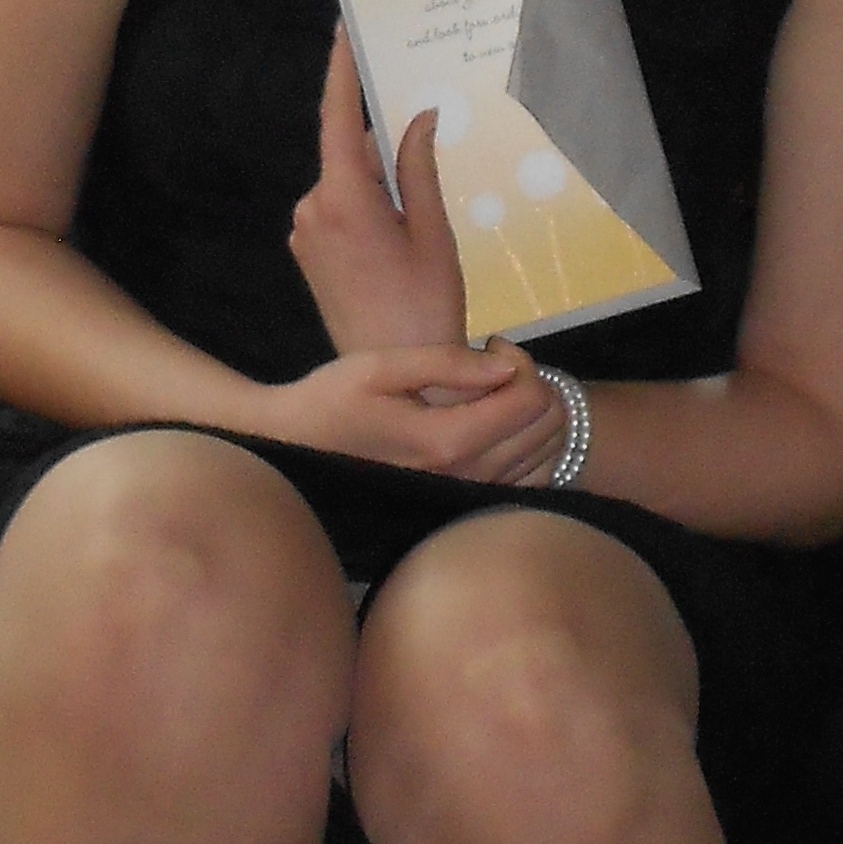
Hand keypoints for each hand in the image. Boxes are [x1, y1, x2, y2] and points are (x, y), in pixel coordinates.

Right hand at [257, 339, 568, 482]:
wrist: (295, 449)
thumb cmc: (330, 400)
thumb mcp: (381, 367)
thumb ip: (447, 364)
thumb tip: (505, 365)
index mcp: (447, 441)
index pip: (530, 398)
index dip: (520, 360)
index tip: (488, 344)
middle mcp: (467, 475)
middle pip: (547, 424)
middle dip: (529, 381)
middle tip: (489, 362)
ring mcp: (468, 493)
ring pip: (545, 451)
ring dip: (528, 410)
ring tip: (486, 390)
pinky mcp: (465, 499)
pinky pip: (528, 473)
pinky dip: (525, 441)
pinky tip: (490, 420)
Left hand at [291, 35, 470, 356]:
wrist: (396, 374)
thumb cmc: (423, 304)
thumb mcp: (432, 231)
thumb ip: (419, 167)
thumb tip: (418, 118)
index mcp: (343, 198)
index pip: (336, 117)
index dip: (341, 70)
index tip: (344, 29)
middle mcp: (312, 209)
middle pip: (347, 151)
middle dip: (382, 140)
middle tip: (423, 122)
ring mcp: (305, 233)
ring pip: (346, 181)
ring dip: (379, 179)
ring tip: (422, 204)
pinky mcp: (309, 253)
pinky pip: (340, 208)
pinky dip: (368, 204)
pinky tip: (403, 228)